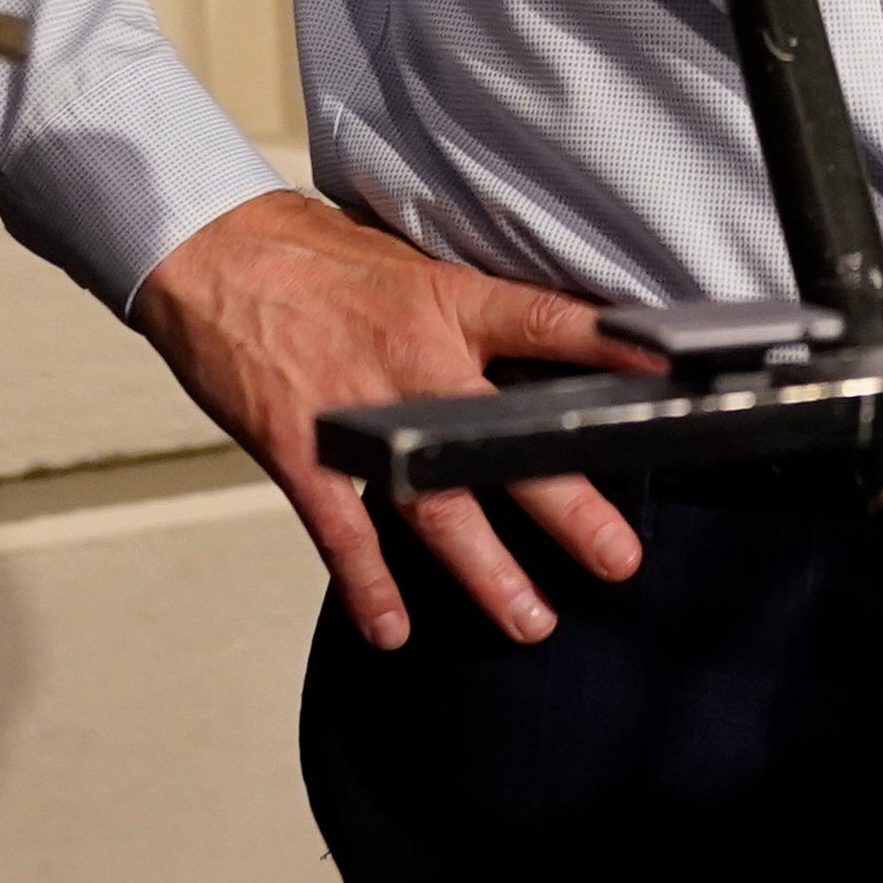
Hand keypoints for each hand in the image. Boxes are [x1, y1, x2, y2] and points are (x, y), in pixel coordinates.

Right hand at [134, 190, 652, 648]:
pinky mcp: (302, 448)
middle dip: (566, 506)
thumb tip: (546, 346)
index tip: (669, 383)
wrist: (213, 254)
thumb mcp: (414, 264)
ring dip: (484, 568)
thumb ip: (473, 314)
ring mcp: (358, 411)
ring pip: (434, 502)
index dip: (612, 350)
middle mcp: (415, 360)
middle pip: (504, 441)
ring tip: (528, 619)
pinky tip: (392, 627)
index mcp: (449, 303)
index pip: (548, 323)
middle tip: (617, 557)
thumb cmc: (314, 258)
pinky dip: (366, 583)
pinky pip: (342, 528)